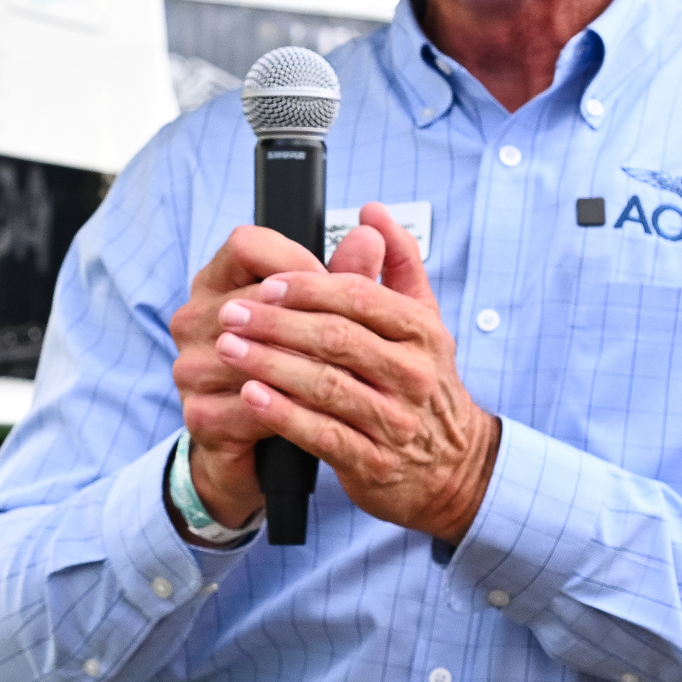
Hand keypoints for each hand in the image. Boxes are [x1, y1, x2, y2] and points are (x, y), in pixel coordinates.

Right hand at [169, 220, 331, 527]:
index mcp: (216, 282)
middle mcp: (193, 319)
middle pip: (255, 300)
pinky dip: (293, 407)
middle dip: (310, 316)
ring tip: (352, 374)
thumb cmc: (291, 373)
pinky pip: (253, 405)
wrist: (258, 454)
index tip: (332, 281)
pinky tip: (326, 411)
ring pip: (257, 355)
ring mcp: (190, 368)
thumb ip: (343, 277)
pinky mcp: (200, 415)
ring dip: (306, 364)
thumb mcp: (319, 320)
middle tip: (359, 333)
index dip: (295, 260)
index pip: (246, 244)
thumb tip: (372, 233)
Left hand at [199, 204, 502, 539]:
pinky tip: (250, 396)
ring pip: (324, 385)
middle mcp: (413, 375)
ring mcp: (395, 422)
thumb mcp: (424, 321)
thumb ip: (399, 263)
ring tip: (228, 349)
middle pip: (335, 339)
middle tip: (230, 314)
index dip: (307, 288)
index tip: (265, 284)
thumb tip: (372, 213)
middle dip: (276, 324)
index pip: (358, 297)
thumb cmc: (423, 384)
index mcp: (422, 332)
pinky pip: (320, 434)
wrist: (453, 468)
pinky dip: (282, 413)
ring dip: (269, 365)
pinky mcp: (373, 463)